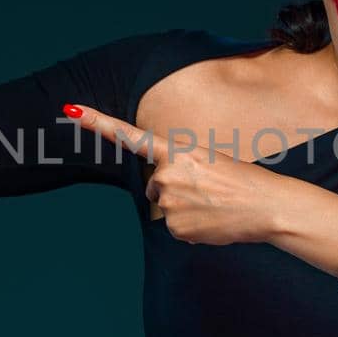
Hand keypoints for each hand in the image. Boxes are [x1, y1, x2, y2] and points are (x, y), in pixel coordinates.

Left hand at [66, 103, 283, 245]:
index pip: (129, 136)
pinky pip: (175, 227)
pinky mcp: (175, 226)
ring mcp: (169, 200)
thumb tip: (160, 190)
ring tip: (212, 205)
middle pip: (154, 185)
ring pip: (164, 206)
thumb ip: (180, 167)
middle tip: (207, 190)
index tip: (70, 109)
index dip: (97, 122)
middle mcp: (166, 174)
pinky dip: (191, 227)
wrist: (266, 205)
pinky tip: (211, 220)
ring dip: (184, 208)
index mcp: (176, 151)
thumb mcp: (209, 160)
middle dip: (175, 189)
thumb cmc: (242, 181)